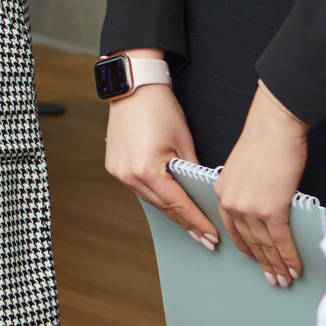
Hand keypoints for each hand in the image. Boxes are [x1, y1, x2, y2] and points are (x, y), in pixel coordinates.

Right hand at [101, 69, 214, 247]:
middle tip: (206, 239)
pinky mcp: (114, 166)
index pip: (178, 205)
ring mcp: (118, 172)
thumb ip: (192, 171)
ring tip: (191, 225)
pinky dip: (156, 196)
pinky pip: (139, 189)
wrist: (134, 87)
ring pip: (151, 200)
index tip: (211, 236)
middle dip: (186, 223)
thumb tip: (202, 193)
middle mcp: (128, 175)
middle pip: (163, 207)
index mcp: (147, 170)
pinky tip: (169, 204)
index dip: (197, 222)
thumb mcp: (184, 142)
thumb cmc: (160, 108)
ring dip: (171, 212)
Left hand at [219, 82, 311, 285]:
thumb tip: (263, 205)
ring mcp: (250, 209)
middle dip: (264, 263)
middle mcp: (232, 203)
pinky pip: (281, 241)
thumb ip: (249, 190)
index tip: (254, 259)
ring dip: (278, 266)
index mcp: (223, 192)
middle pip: (250, 241)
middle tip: (273, 278)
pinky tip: (295, 267)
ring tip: (285, 279)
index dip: (246, 247)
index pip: (233, 228)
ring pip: (266, 246)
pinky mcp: (271, 209)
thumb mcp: (245, 168)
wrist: (274, 126)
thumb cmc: (265, 140)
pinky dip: (289, 257)